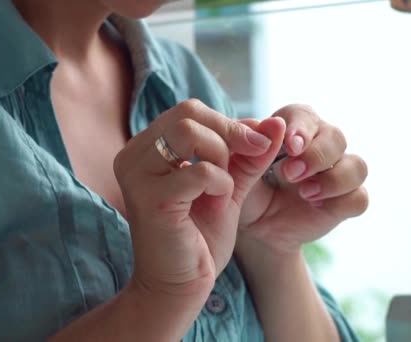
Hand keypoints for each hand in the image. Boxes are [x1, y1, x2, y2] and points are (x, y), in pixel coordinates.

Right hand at [113, 99, 283, 298]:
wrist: (180, 287)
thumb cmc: (199, 238)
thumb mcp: (228, 186)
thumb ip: (248, 155)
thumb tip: (277, 122)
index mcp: (147, 149)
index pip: (189, 111)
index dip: (229, 123)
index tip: (258, 144)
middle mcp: (133, 156)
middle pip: (187, 112)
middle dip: (231, 132)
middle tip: (255, 153)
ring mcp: (137, 175)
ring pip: (188, 132)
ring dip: (222, 155)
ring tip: (226, 185)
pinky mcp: (149, 199)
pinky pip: (198, 170)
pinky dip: (220, 182)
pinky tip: (219, 202)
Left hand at [238, 104, 368, 254]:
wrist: (254, 228)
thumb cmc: (244, 189)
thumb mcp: (235, 170)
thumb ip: (246, 147)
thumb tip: (269, 126)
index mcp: (292, 128)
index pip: (304, 116)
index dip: (301, 128)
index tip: (291, 146)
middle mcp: (320, 144)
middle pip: (336, 138)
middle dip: (316, 156)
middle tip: (290, 174)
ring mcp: (337, 172)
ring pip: (357, 166)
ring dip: (334, 179)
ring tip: (305, 193)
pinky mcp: (345, 200)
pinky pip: (359, 198)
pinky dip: (342, 202)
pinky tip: (316, 207)